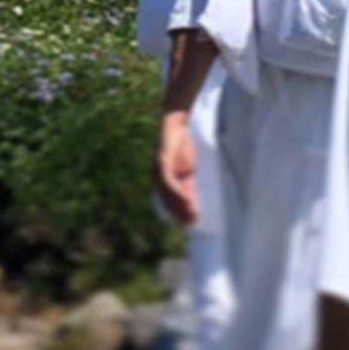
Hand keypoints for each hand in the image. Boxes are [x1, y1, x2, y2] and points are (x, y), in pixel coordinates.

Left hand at [154, 109, 199, 226]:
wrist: (177, 125)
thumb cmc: (182, 147)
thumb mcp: (187, 170)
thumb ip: (187, 185)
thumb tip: (191, 203)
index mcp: (162, 182)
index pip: (168, 203)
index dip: (177, 215)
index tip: (189, 224)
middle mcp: (157, 179)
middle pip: (166, 202)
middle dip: (179, 214)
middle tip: (191, 224)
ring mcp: (158, 171)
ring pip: (167, 195)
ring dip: (180, 207)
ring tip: (191, 216)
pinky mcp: (162, 163)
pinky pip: (168, 182)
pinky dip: (177, 192)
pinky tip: (187, 200)